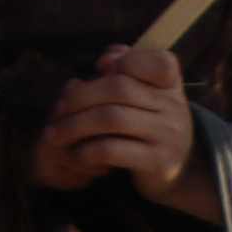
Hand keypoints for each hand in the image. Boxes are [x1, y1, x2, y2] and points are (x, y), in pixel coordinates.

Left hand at [32, 44, 208, 213]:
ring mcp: (169, 136)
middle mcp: (175, 108)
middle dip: (79, 96)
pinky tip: (76, 153)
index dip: (127, 60)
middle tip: (57, 109)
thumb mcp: (142, 95)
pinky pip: (112, 150)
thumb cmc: (147, 125)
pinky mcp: (158, 163)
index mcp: (170, 86)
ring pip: (111, 118)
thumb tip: (106, 60)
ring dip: (74, 125)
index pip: (161, 62)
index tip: (100, 67)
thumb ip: (124, 71)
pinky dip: (86, 151)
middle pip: (119, 89)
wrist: (176, 172)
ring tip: (54, 134)